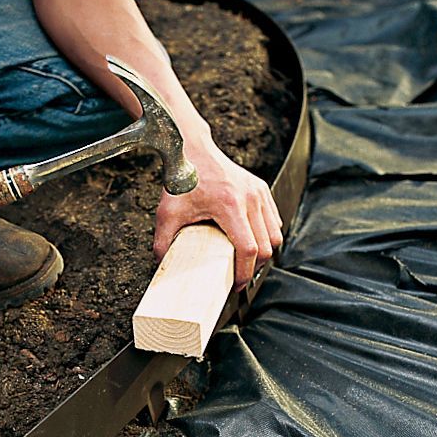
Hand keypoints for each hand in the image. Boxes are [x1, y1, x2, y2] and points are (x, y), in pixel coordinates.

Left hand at [154, 129, 282, 287]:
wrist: (191, 151)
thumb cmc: (181, 181)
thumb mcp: (166, 214)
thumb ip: (162, 242)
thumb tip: (162, 266)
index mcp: (229, 206)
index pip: (249, 249)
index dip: (245, 273)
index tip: (237, 284)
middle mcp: (250, 198)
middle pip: (266, 246)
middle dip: (255, 267)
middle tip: (239, 277)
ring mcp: (258, 192)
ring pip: (275, 234)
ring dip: (264, 252)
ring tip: (246, 261)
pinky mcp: (261, 189)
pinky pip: (273, 220)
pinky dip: (266, 235)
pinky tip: (251, 241)